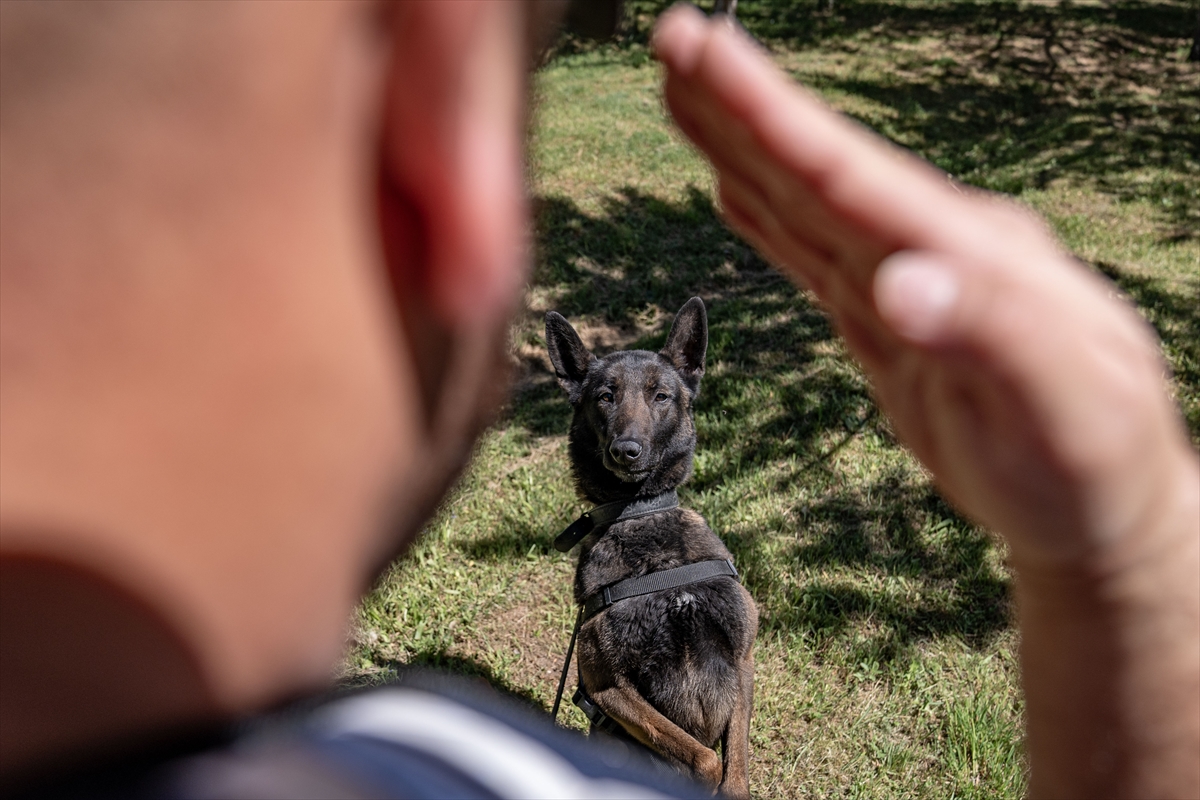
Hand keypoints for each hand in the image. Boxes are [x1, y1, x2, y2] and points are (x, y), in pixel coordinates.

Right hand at [653, 5, 1197, 572]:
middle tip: (671, 38)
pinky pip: (813, 256)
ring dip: (742, 147)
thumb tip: (897, 283)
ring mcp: (907, 283)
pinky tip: (736, 188)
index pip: (848, 170)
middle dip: (739, 105)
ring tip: (684, 92)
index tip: (702, 46)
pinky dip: (766, 217)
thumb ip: (989, 334)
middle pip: (816, 168)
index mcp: (969, 252)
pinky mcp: (888, 324)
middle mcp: (932, 249)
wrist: (1106, 506)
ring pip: (805, 202)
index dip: (766, 112)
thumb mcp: (1066, 407)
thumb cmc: (1098, 463)